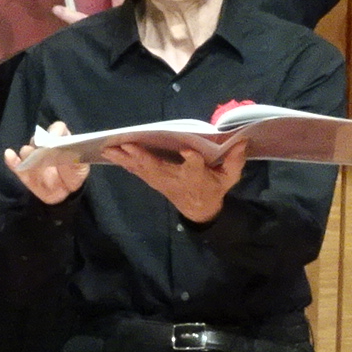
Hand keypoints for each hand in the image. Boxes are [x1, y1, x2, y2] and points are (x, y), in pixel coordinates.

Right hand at [5, 122, 90, 203]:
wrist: (66, 193)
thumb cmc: (74, 174)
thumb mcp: (81, 167)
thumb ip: (76, 159)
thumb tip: (69, 152)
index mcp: (60, 139)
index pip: (57, 128)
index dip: (55, 132)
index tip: (54, 140)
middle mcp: (44, 145)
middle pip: (39, 138)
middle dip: (40, 143)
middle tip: (44, 152)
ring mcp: (33, 158)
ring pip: (27, 151)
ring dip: (29, 155)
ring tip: (35, 161)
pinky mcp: (25, 170)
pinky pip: (16, 164)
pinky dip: (12, 160)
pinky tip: (10, 155)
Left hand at [108, 136, 246, 224]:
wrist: (199, 210)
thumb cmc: (214, 188)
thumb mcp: (229, 177)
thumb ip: (234, 161)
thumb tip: (242, 142)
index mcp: (197, 177)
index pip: (195, 168)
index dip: (192, 159)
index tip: (187, 150)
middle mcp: (176, 179)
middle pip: (158, 168)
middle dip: (141, 157)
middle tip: (126, 145)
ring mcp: (162, 182)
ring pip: (142, 169)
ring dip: (125, 159)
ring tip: (109, 148)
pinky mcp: (154, 181)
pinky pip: (137, 171)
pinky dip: (124, 163)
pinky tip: (111, 155)